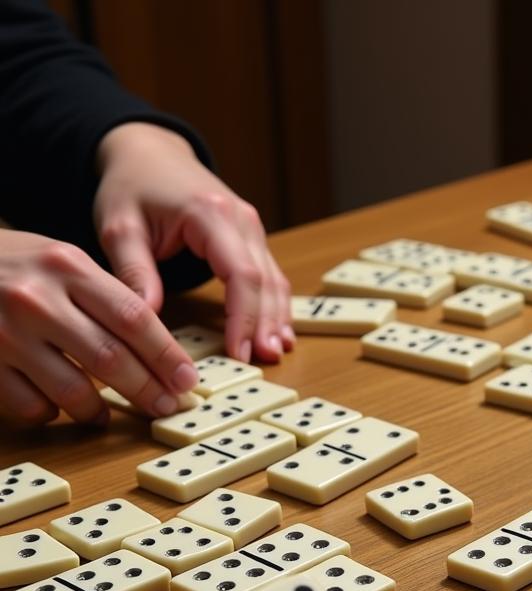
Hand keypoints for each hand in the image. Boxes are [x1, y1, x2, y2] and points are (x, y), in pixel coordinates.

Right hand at [0, 228, 199, 423]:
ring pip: (74, 392)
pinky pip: (33, 406)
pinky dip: (52, 413)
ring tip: (107, 414)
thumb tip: (161, 351)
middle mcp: (37, 299)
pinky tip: (57, 406)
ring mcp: (6, 334)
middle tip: (166, 407)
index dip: (167, 356)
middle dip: (147, 391)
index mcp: (67, 266)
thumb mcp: (60, 261)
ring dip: (100, 411)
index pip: (135, 318)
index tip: (188, 381)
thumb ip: (106, 296)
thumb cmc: (11, 264)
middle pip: (111, 359)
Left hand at [94, 122, 293, 363]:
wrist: (148, 153)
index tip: (238, 352)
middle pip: (265, 281)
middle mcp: (242, 220)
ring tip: (276, 354)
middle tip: (265, 362)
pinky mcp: (253, 239)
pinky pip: (271, 276)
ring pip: (275, 281)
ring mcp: (252, 228)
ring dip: (277, 319)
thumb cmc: (131, 186)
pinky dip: (275, 306)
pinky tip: (278, 333)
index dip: (243, 317)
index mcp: (210, 214)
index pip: (240, 274)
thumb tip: (148, 319)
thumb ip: (134, 272)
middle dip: (266, 324)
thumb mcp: (119, 226)